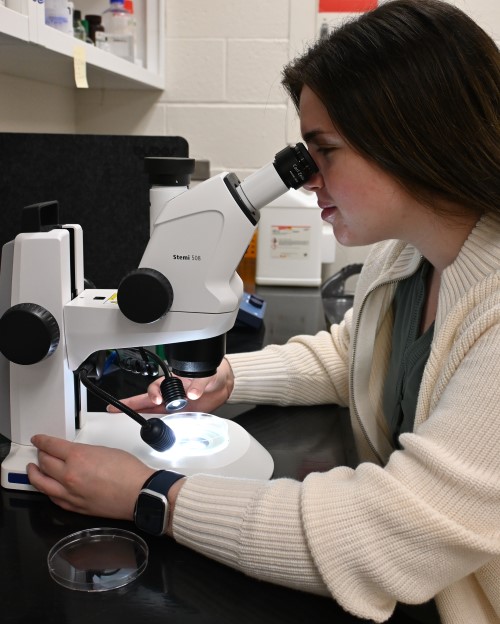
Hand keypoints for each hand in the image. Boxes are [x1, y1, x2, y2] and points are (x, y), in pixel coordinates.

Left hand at [27, 435, 153, 520]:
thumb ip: (84, 452)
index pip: (50, 446)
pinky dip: (47, 490)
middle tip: (40, 451)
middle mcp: (69, 475)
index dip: (42, 441)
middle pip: (44, 463)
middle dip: (40, 454)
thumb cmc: (128, 472)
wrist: (138, 493)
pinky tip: (47, 487)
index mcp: (77, 457)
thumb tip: (75, 455)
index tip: (38, 439)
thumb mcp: (104, 450)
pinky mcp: (74, 506)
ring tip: (33, 469)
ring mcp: (70, 493)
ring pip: (42, 483)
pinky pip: (53, 497)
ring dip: (35, 474)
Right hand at [108, 357, 234, 414]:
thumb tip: (192, 393)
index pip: (157, 386)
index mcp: (174, 382)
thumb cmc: (211, 375)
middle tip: (115, 408)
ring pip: (151, 410)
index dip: (154, 393)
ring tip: (122, 416)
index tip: (157, 400)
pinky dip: (157, 425)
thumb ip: (198, 384)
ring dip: (139, 414)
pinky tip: (148, 428)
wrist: (221, 385)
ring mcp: (172, 405)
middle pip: (146, 399)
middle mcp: (170, 393)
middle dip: (130, 403)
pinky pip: (164, 420)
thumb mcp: (206, 375)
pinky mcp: (178, 415)